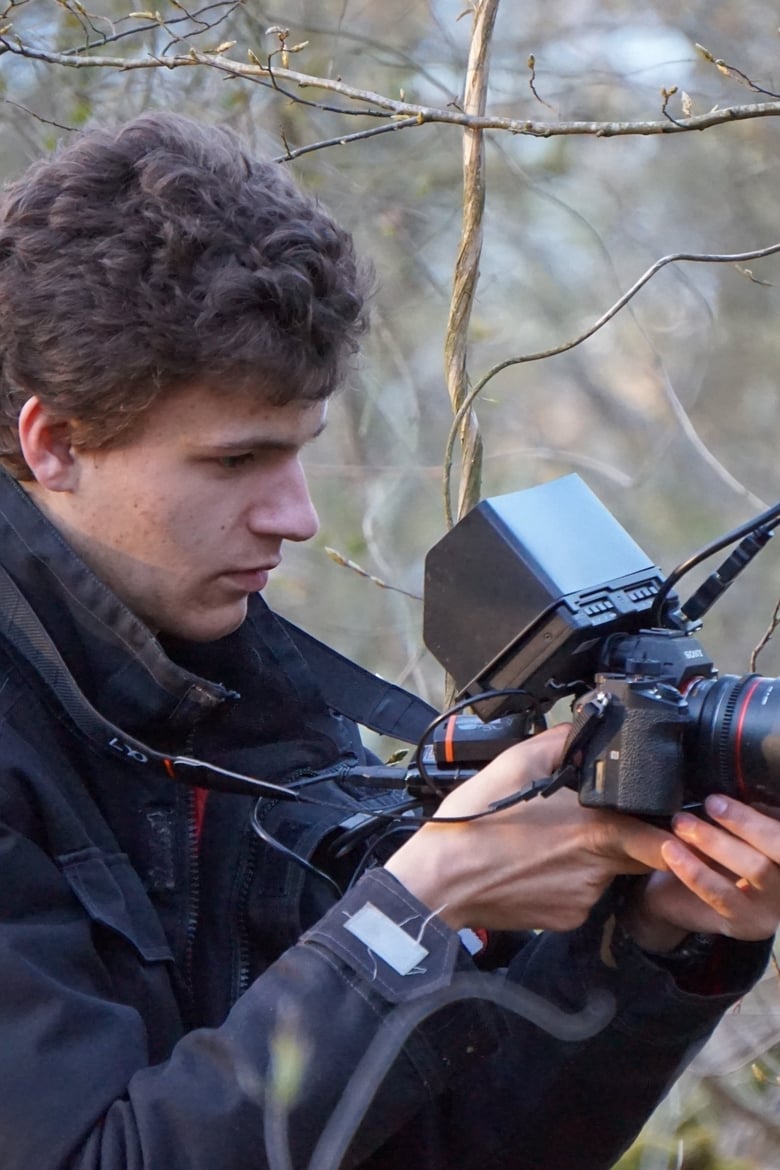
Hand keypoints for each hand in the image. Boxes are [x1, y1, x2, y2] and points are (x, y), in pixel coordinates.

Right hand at [384, 724, 675, 932]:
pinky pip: (581, 895)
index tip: (672, 820)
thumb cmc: (475, 823)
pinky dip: (567, 881)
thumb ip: (560, 743)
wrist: (440, 881)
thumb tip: (585, 729)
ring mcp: (583, 900)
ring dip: (590, 858)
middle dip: (625, 837)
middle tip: (589, 820)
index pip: (664, 840)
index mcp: (596, 831)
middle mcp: (597, 871)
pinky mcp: (566, 920)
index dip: (674, 831)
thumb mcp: (515, 763)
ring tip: (545, 843)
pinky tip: (535, 867)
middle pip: (638, 856)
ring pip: (605, 874)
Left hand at [630, 795, 779, 941]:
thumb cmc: (715, 856)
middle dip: (747, 822)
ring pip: (755, 869)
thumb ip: (751, 819)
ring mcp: (773, 908)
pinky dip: (695, 869)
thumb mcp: (738, 835)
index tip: (731, 794)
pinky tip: (671, 851)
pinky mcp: (746, 923)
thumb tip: (749, 793)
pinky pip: (722, 894)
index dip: (764, 815)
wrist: (681, 900)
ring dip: (717, 840)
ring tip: (682, 822)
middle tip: (711, 802)